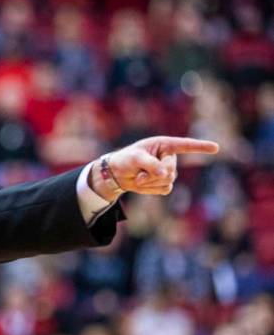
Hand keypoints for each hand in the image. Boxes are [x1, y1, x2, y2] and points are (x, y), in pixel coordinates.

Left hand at [89, 136, 219, 200]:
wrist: (117, 174)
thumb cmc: (126, 159)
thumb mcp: (135, 159)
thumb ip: (150, 164)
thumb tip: (165, 174)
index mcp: (165, 144)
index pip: (185, 145)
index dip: (201, 147)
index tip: (216, 148)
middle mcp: (169, 157)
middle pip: (171, 169)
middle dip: (155, 174)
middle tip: (140, 173)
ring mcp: (168, 171)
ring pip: (168, 181)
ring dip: (151, 182)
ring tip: (139, 177)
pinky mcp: (164, 183)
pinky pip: (164, 190)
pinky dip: (151, 189)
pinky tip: (143, 184)